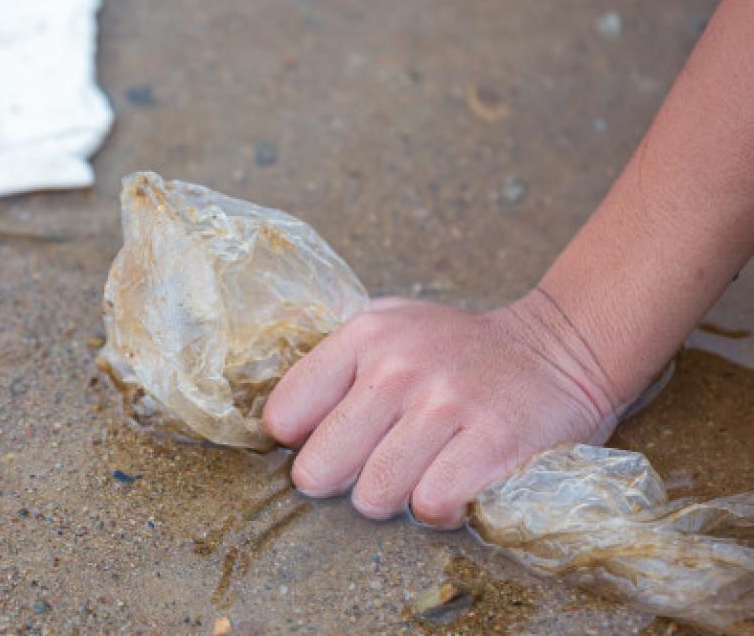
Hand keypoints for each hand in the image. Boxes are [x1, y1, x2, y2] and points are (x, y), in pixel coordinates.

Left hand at [262, 291, 623, 528]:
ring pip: (375, 494)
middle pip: (321, 466)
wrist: (560, 348)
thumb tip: (278, 427)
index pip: (285, 413)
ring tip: (418, 474)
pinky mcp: (493, 441)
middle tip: (372, 470)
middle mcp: (399, 366)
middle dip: (341, 482)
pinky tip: (452, 487)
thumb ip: (333, 364)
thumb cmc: (459, 351)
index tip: (327, 444)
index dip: (301, 443)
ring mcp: (447, 403)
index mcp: (365, 336)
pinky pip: (432, 505)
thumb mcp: (391, 327)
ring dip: (393, 499)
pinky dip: (438, 510)